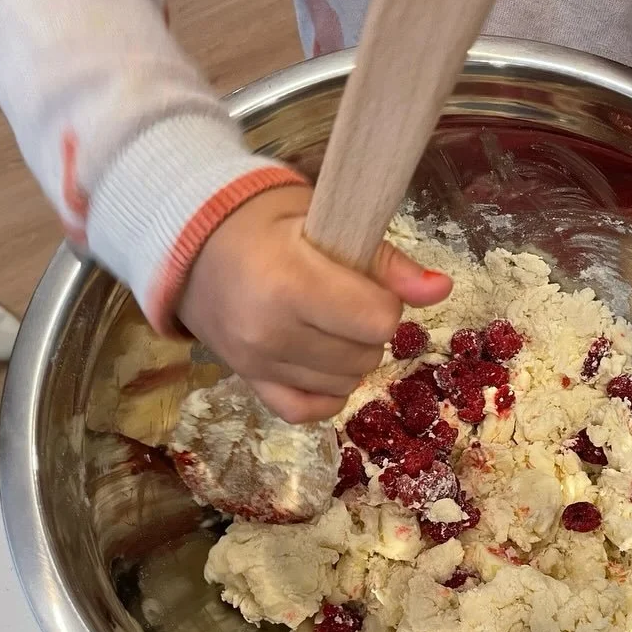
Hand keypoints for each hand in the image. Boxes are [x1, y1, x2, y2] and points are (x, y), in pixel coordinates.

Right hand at [177, 185, 451, 422]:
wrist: (190, 243)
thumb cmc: (263, 222)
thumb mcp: (324, 220)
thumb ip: (385, 261)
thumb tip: (441, 290)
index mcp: (289, 284)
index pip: (378, 320)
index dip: (383, 300)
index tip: (363, 281)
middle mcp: (270, 334)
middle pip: (367, 355)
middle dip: (368, 328)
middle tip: (341, 297)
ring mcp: (256, 365)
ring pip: (346, 383)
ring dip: (350, 356)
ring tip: (326, 321)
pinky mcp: (250, 384)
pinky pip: (310, 410)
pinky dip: (327, 390)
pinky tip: (322, 361)